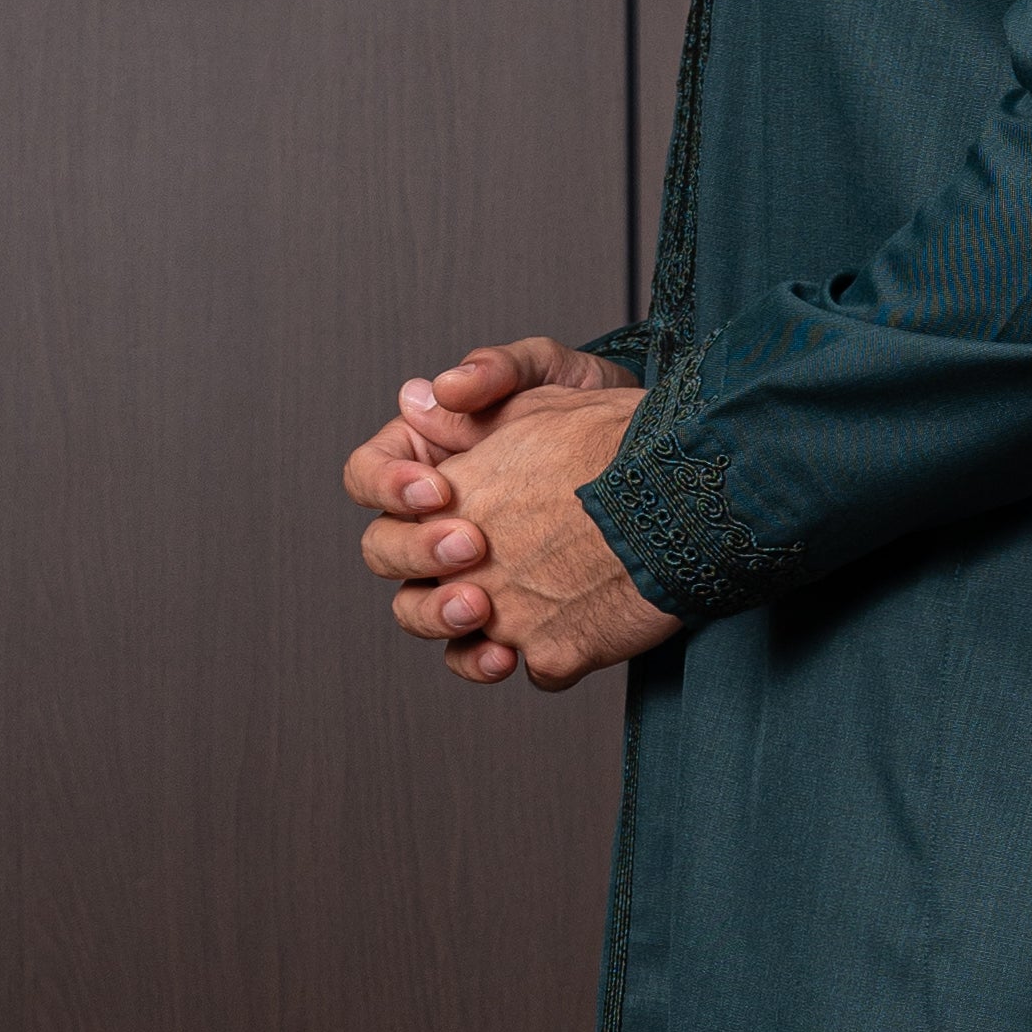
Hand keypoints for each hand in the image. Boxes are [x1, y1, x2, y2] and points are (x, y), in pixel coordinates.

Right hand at [343, 339, 681, 690]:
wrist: (662, 469)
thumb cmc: (597, 411)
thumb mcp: (553, 373)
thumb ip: (496, 372)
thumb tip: (434, 391)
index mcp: (426, 462)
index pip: (369, 476)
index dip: (387, 486)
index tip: (436, 489)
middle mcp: (433, 526)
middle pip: (383, 551)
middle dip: (417, 553)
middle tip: (471, 545)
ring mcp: (467, 577)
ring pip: (415, 610)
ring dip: (436, 615)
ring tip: (481, 609)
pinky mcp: (508, 621)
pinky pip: (469, 653)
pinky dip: (478, 660)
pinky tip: (507, 657)